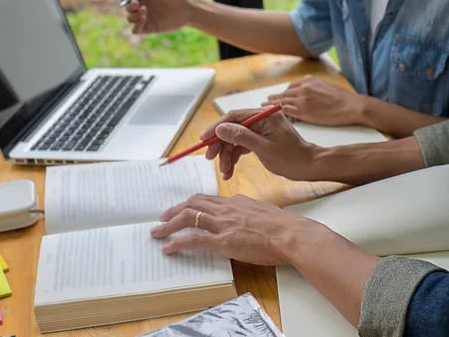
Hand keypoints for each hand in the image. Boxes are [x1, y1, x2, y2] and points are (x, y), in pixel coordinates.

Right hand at [121, 0, 192, 33]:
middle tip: (137, 3)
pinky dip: (136, 26)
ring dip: (133, 15)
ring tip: (144, 10)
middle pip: (126, 7)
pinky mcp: (149, 28)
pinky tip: (143, 18)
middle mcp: (141, 6)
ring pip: (129, 18)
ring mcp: (144, 18)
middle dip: (129, 5)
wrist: (186, 8)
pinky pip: (135, 30)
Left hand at [150, 194, 331, 265]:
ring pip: (188, 217)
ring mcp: (223, 224)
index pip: (206, 200)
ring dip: (168, 225)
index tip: (182, 209)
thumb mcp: (262, 211)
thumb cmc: (283, 226)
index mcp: (235, 202)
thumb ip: (248, 211)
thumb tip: (243, 215)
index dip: (191, 204)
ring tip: (157, 231)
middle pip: (192, 204)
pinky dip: (178, 243)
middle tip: (162, 218)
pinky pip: (194, 240)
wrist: (291, 234)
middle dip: (173, 210)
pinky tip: (168, 248)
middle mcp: (226, 209)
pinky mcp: (224, 241)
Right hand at [199, 108, 317, 180]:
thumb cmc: (291, 158)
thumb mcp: (264, 148)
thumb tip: (221, 129)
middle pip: (232, 128)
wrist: (308, 167)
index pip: (234, 117)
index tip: (203, 139)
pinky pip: (242, 145)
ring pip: (235, 139)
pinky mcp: (260, 138)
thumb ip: (241, 137)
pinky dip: (234, 157)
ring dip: (227, 155)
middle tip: (210, 158)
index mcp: (264, 115)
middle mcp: (261, 118)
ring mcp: (261, 128)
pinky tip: (229, 170)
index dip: (217, 128)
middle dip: (220, 145)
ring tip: (224, 171)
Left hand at [262, 75, 366, 125]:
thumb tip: (309, 87)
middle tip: (265, 101)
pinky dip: (278, 112)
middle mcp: (303, 88)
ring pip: (282, 101)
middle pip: (284, 93)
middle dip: (274, 98)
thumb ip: (315, 86)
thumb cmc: (343, 98)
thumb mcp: (327, 85)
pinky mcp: (303, 111)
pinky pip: (286, 110)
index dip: (283, 93)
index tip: (278, 96)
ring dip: (271, 104)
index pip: (291, 87)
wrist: (351, 106)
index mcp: (309, 81)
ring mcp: (302, 99)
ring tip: (264, 107)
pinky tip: (273, 115)